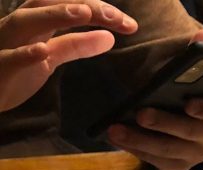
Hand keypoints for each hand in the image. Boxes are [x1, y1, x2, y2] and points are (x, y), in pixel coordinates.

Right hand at [0, 0, 136, 112]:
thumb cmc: (14, 70)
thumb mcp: (51, 57)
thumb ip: (77, 46)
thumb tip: (110, 37)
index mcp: (35, 22)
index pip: (68, 5)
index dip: (99, 10)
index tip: (130, 24)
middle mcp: (19, 26)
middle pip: (49, 3)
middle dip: (83, 5)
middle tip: (116, 17)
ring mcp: (5, 43)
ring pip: (25, 21)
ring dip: (54, 14)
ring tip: (83, 12)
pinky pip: (9, 57)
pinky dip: (24, 52)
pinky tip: (42, 50)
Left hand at [107, 29, 202, 169]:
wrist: (194, 135)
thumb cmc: (189, 99)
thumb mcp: (193, 79)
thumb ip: (197, 57)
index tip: (188, 102)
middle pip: (189, 133)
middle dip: (165, 123)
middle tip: (141, 113)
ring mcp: (194, 154)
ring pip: (169, 150)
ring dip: (141, 140)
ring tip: (116, 129)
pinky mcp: (178, 167)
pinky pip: (157, 162)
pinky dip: (136, 150)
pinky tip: (118, 139)